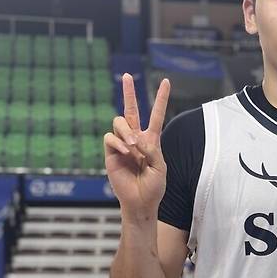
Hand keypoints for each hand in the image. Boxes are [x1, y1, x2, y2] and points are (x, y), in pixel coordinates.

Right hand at [103, 73, 170, 216]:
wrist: (140, 201)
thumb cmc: (154, 187)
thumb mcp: (160, 167)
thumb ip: (152, 150)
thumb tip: (137, 137)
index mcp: (151, 140)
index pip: (156, 115)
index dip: (161, 99)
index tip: (166, 82)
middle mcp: (135, 138)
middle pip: (130, 110)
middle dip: (128, 92)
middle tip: (127, 76)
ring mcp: (121, 145)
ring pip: (119, 122)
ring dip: (126, 131)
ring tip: (132, 147)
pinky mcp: (110, 153)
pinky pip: (110, 138)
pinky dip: (118, 142)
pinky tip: (126, 152)